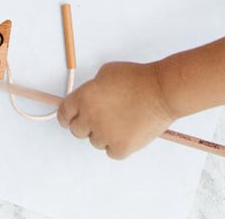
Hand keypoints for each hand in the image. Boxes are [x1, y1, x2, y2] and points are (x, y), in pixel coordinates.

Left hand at [58, 61, 175, 159]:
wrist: (160, 91)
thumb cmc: (136, 79)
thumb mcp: (105, 73)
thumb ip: (91, 89)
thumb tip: (87, 100)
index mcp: (84, 98)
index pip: (64, 113)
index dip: (66, 116)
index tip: (69, 118)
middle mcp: (90, 118)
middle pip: (76, 130)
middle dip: (84, 125)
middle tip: (98, 118)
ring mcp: (105, 135)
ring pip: (95, 141)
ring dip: (102, 134)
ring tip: (119, 120)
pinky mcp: (121, 148)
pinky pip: (111, 152)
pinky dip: (116, 144)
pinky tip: (125, 131)